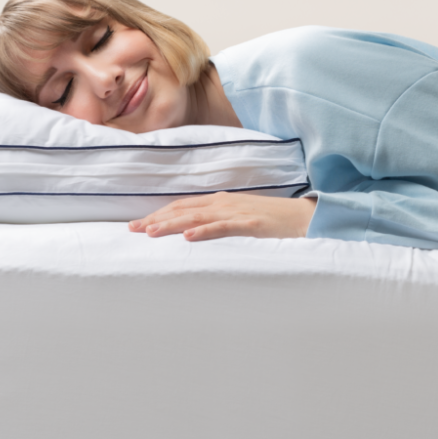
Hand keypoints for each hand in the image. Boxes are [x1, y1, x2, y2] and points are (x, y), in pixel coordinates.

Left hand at [129, 192, 317, 240]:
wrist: (305, 218)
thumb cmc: (272, 221)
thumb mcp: (239, 219)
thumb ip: (218, 222)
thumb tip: (194, 232)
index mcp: (220, 202)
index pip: (182, 206)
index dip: (159, 214)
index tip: (138, 225)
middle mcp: (224, 203)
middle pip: (184, 210)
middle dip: (157, 219)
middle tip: (133, 229)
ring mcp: (237, 212)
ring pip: (198, 217)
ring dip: (172, 224)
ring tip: (151, 232)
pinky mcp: (251, 224)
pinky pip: (224, 227)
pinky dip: (205, 230)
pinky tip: (189, 236)